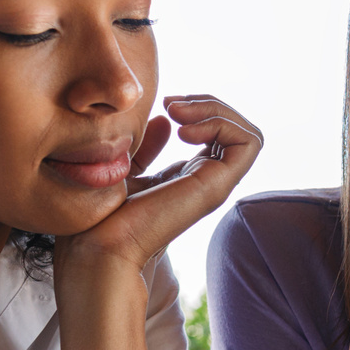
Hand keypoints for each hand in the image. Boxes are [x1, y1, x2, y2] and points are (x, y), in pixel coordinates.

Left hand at [57, 94, 262, 271]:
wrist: (100, 244)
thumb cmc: (104, 215)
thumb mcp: (127, 167)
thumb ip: (147, 146)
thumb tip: (165, 120)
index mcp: (191, 178)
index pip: (219, 135)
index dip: (200, 110)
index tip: (166, 106)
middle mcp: (209, 181)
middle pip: (238, 131)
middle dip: (209, 105)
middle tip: (172, 105)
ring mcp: (215, 185)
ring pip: (248, 135)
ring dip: (216, 111)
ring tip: (177, 113)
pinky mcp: (216, 188)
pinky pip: (248, 143)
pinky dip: (221, 124)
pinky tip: (183, 130)